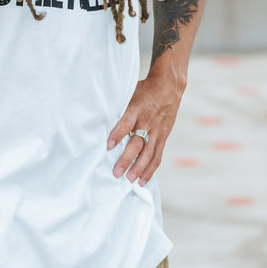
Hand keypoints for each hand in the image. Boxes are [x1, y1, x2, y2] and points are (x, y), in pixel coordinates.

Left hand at [107, 65, 185, 185]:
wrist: (169, 87)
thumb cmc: (144, 91)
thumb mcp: (130, 93)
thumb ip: (118, 107)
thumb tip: (97, 116)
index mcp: (136, 109)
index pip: (125, 123)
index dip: (117, 135)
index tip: (107, 146)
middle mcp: (147, 122)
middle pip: (137, 143)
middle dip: (127, 159)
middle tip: (116, 172)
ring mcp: (156, 131)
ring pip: (148, 153)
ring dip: (139, 168)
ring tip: (129, 180)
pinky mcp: (163, 137)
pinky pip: (157, 156)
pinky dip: (150, 169)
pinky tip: (142, 180)